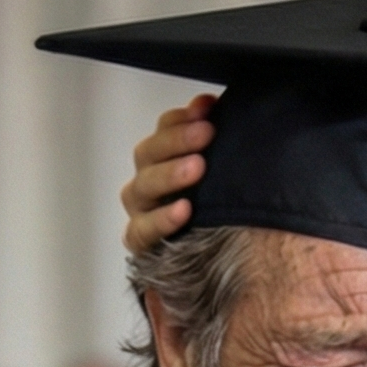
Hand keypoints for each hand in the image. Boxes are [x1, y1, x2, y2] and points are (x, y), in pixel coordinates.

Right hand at [121, 96, 216, 254]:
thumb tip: (210, 103)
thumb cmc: (220, 208)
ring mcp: (142, 211)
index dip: (181, 117)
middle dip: (177, 140)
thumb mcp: (224, 168)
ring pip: (141, 187)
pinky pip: (142, 230)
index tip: (207, 108)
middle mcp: (149, 181)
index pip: (164, 128)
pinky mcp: (141, 242)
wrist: (220, 262)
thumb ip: (214, 135)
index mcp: (166, 157)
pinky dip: (162, 219)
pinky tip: (184, 211)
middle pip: (148, 152)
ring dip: (169, 174)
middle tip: (205, 134)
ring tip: (197, 169)